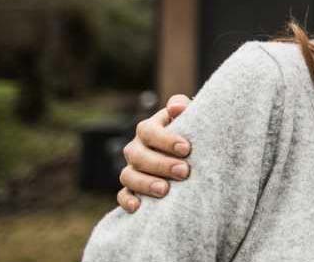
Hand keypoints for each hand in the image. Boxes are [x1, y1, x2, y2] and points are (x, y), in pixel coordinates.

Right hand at [117, 94, 192, 212]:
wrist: (191, 154)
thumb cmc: (191, 132)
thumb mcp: (190, 117)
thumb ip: (183, 107)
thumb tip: (176, 107)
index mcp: (149, 129)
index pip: (148, 131)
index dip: (165, 139)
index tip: (186, 149)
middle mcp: (136, 148)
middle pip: (138, 155)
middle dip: (161, 164)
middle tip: (184, 171)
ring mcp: (132, 168)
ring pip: (128, 176)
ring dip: (145, 183)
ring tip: (165, 190)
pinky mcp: (131, 188)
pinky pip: (122, 195)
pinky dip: (127, 201)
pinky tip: (138, 207)